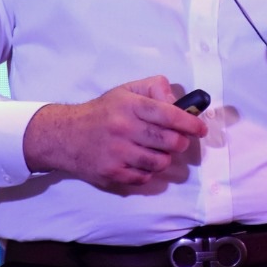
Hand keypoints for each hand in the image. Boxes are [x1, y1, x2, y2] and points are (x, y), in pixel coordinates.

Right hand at [22, 76, 207, 189]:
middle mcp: (124, 128)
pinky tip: (138, 161)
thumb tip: (178, 102)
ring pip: (160, 162)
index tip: (200, 129)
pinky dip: (147, 172)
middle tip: (177, 141)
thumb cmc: (102, 112)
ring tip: (155, 151)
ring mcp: (118, 153)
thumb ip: (154, 89)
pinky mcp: (112, 173)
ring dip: (163, 158)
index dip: (190, 123)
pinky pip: (144, 178)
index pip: (169, 114)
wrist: (66, 136)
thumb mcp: (125, 91)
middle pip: (170, 142)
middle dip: (180, 143)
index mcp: (130, 105)